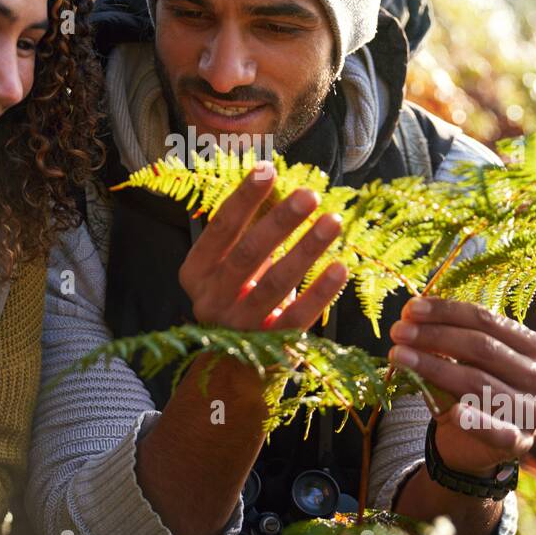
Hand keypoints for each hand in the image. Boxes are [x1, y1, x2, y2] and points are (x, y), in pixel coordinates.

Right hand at [179, 162, 347, 332]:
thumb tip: (272, 175)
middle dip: (279, 222)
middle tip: (309, 194)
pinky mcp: (270, 347)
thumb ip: (246, 231)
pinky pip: (297, 317)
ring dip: (306, 250)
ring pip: (274, 284)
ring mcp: (239, 327)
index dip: (244, 199)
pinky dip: (320, 292)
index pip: (220, 229)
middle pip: (247, 255)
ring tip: (333, 221)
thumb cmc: (238, 295)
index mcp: (195, 273)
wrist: (234, 364)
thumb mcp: (231, 265)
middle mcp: (210, 300)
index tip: (268, 169)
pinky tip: (340, 267)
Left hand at [388, 297, 535, 476]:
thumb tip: (410, 316)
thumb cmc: (464, 390)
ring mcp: (531, 410)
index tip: (410, 309)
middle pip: (483, 348)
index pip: (486, 320)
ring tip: (399, 358)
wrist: (469, 443)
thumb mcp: (455, 361)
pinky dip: (477, 422)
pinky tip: (454, 413)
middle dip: (435, 336)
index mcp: (528, 346)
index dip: (446, 312)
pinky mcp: (518, 442)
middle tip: (398, 332)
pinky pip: (499, 432)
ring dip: (436, 368)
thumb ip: (441, 340)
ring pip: (481, 383)